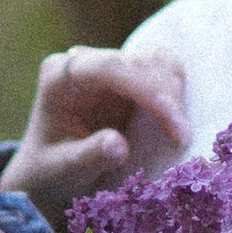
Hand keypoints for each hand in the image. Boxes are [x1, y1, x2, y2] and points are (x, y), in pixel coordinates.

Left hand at [6, 44, 190, 224]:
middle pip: (136, 61)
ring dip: (174, 92)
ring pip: (155, 60)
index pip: (107, 67)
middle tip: (181, 137)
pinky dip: (176, 92)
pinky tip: (175, 122)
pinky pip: (162, 71)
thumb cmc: (50, 171)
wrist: (49, 172)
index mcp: (58, 77)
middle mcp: (83, 63)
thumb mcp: (62, 171)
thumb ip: (88, 157)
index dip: (144, 88)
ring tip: (179, 133)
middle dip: (164, 95)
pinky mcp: (129, 77)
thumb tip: (118, 145)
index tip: (171, 123)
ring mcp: (108, 67)